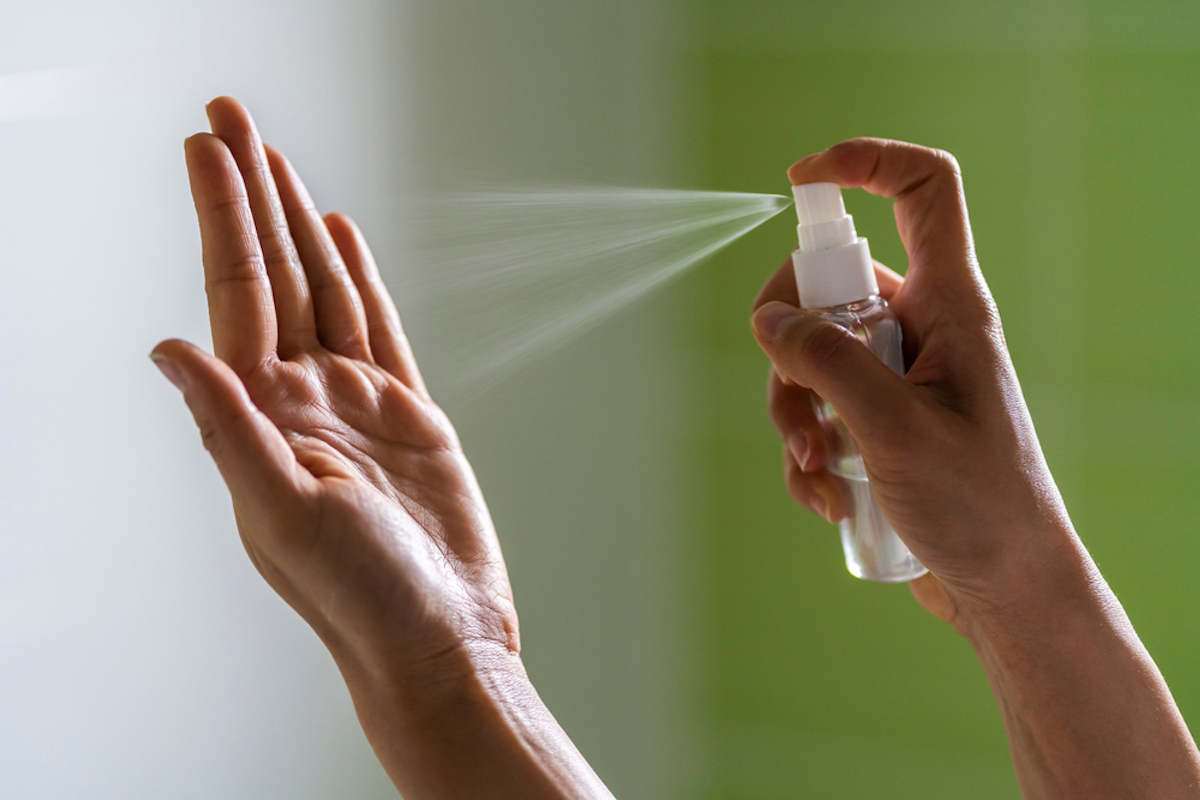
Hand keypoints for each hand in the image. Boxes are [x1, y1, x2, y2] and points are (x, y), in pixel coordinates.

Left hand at [152, 98, 609, 799]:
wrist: (439, 636)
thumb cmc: (359, 595)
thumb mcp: (281, 513)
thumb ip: (227, 426)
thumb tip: (166, 348)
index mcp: (263, 415)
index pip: (236, 291)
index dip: (221, 215)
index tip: (208, 146)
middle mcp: (302, 398)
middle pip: (272, 272)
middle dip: (250, 193)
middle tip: (232, 116)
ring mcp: (356, 402)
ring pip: (322, 289)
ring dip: (297, 222)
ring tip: (278, 160)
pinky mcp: (408, 415)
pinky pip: (377, 327)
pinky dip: (360, 277)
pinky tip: (342, 236)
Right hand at [752, 138, 1075, 624]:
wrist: (1004, 586)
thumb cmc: (979, 503)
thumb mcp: (894, 428)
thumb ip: (828, 361)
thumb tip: (769, 319)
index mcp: (949, 305)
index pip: (922, 191)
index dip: (865, 163)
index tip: (799, 180)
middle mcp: (922, 329)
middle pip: (830, 285)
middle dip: (789, 342)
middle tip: (790, 392)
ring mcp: (897, 378)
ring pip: (810, 356)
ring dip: (793, 414)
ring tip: (816, 469)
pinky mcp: (877, 423)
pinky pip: (817, 411)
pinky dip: (807, 454)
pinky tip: (828, 500)